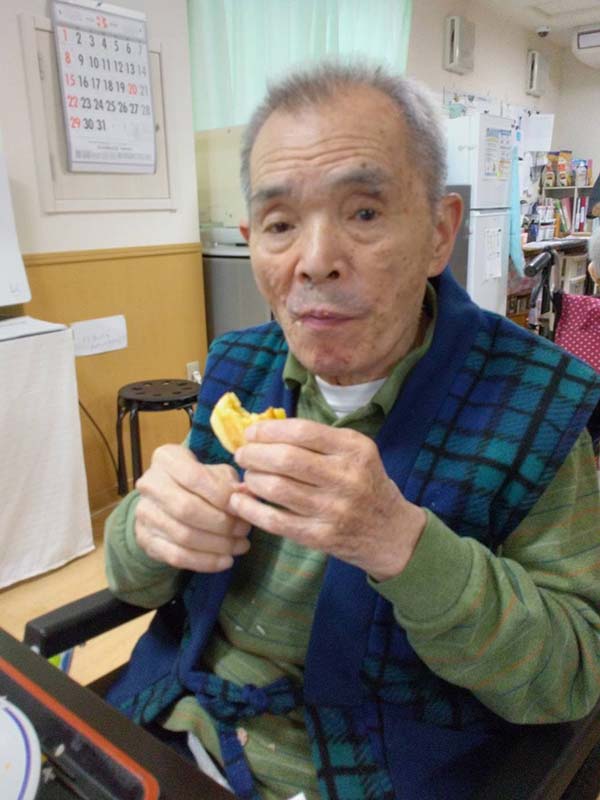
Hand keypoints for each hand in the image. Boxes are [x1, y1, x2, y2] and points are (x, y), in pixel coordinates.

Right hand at [134, 444, 250, 571]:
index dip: (221, 495)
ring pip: (183, 536)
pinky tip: (226, 561)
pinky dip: (205, 562)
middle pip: (187, 509)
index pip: (194, 477)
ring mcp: (144, 513)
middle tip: (244, 530)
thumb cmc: (198, 483)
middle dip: (222, 523)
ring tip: (240, 546)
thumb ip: (231, 483)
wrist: (165, 500)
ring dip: (217, 545)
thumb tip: (247, 496)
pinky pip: (176, 556)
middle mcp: (150, 484)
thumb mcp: (216, 473)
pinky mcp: (146, 540)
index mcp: (166, 459)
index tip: (242, 506)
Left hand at [229, 420, 425, 580]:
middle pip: (286, 459)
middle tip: (242, 454)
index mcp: (354, 449)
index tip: (251, 433)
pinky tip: (239, 501)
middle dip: (254, 454)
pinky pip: (276, 521)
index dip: (268, 430)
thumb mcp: (356, 453)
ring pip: (278, 489)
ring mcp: (334, 509)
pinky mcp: (321, 537)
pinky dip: (250, 509)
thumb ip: (318, 440)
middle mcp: (346, 477)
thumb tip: (263, 433)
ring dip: (252, 479)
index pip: (302, 431)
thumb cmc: (366, 485)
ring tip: (246, 475)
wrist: (392, 534)